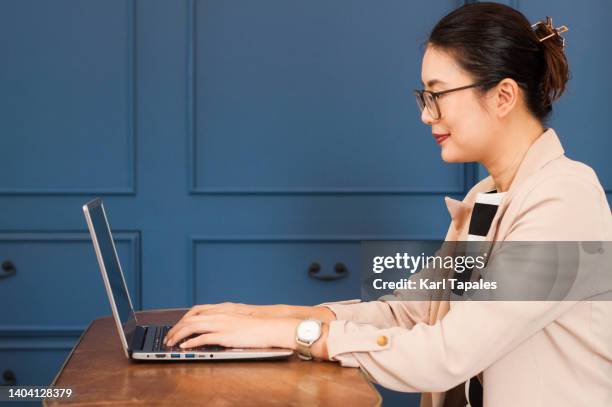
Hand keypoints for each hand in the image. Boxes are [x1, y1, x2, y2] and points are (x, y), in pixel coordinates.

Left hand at [167, 303, 335, 342]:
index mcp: (223, 310)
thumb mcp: (239, 320)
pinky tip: (184, 347)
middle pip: (190, 319)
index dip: (183, 319)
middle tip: (168, 337)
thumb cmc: (258, 326)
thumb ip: (226, 322)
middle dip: (176, 328)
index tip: (176, 327)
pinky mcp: (225, 335)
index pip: (196, 312)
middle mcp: (220, 315)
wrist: (272, 327)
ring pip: (193, 327)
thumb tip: (216, 330)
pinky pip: (203, 338)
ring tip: (170, 343)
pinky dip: (191, 342)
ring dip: (179, 335)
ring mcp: (222, 324)